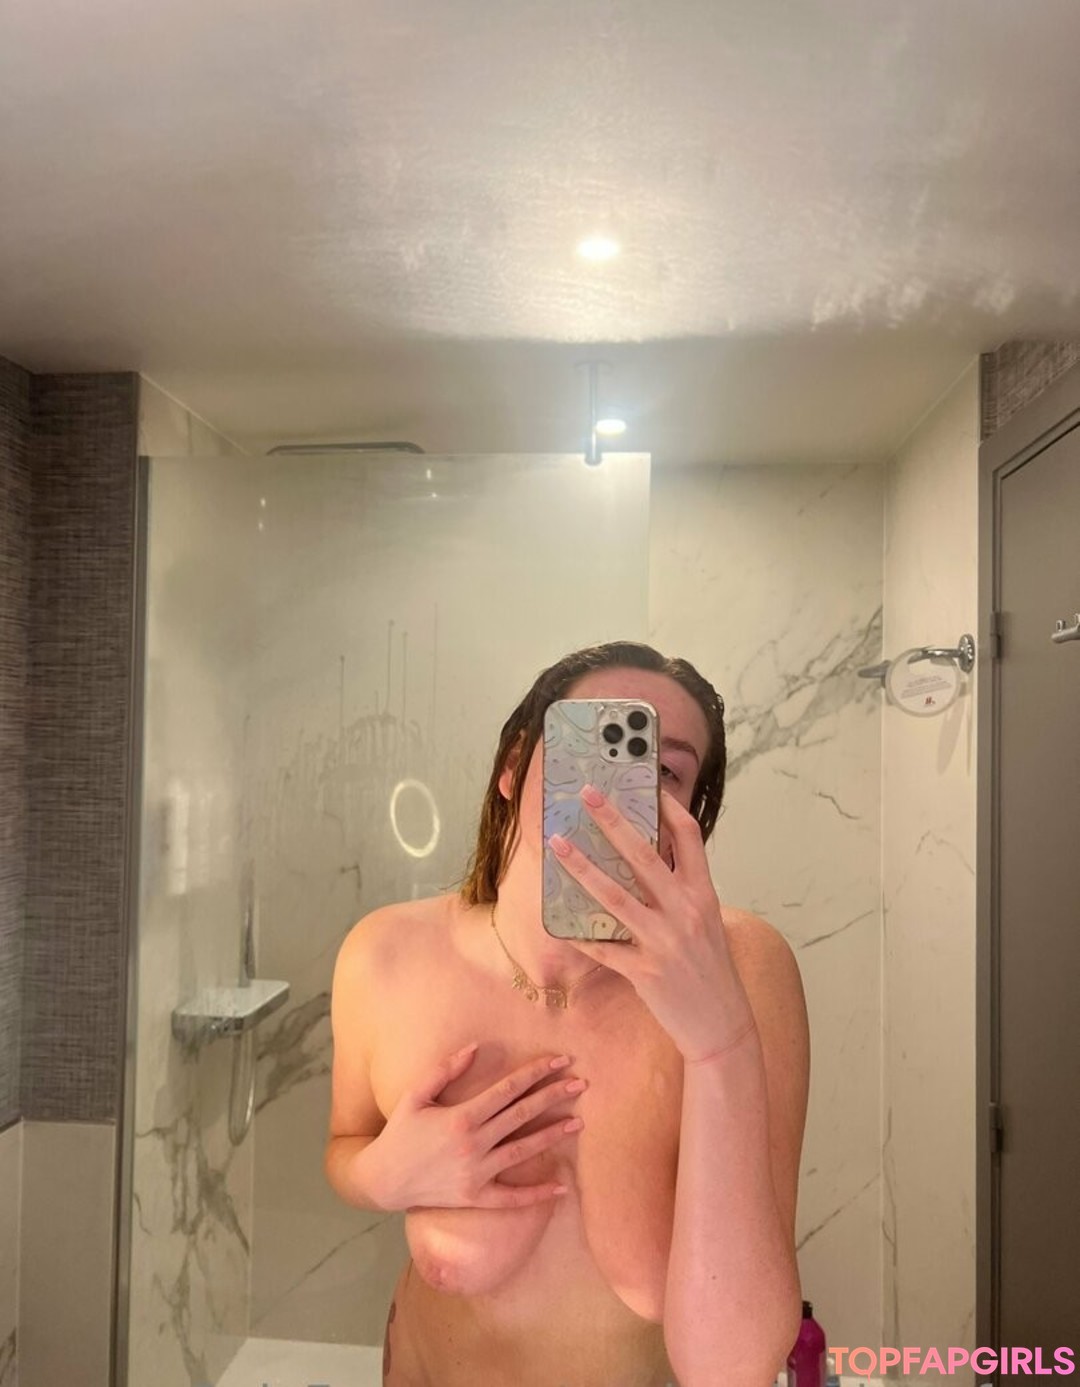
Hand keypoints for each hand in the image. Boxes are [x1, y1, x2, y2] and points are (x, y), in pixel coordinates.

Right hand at [368, 1044, 583, 1210]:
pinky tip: (561, 1187)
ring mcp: (476, 1173)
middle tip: (581, 1083)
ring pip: (523, 1151)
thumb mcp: (415, 1095)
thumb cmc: (400, 1132)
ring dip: (553, 1135)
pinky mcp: (475, 1197)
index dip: (535, 1072)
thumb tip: (476, 1047)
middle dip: (553, 1096)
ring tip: (579, 1122)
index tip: (559, 1060)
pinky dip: (537, 1194)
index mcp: (461, 1117)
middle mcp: (473, 1144)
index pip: (508, 1089)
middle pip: (522, 1115)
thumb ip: (445, 1070)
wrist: (383, 1180)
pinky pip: (512, 1197)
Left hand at [549, 785, 756, 1062]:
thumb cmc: (710, 970)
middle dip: (613, 820)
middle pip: (644, 855)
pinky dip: (580, 933)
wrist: (722, 1025)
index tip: (647, 785)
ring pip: (615, 895)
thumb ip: (681, 891)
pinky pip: (603, 946)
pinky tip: (558, 921)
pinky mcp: (644, 970)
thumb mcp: (706, 922)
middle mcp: (685, 911)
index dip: (667, 807)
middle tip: (588, 794)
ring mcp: (664, 941)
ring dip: (583, 867)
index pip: (689, 838)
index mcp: (703, 894)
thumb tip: (645, 861)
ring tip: (558, 844)